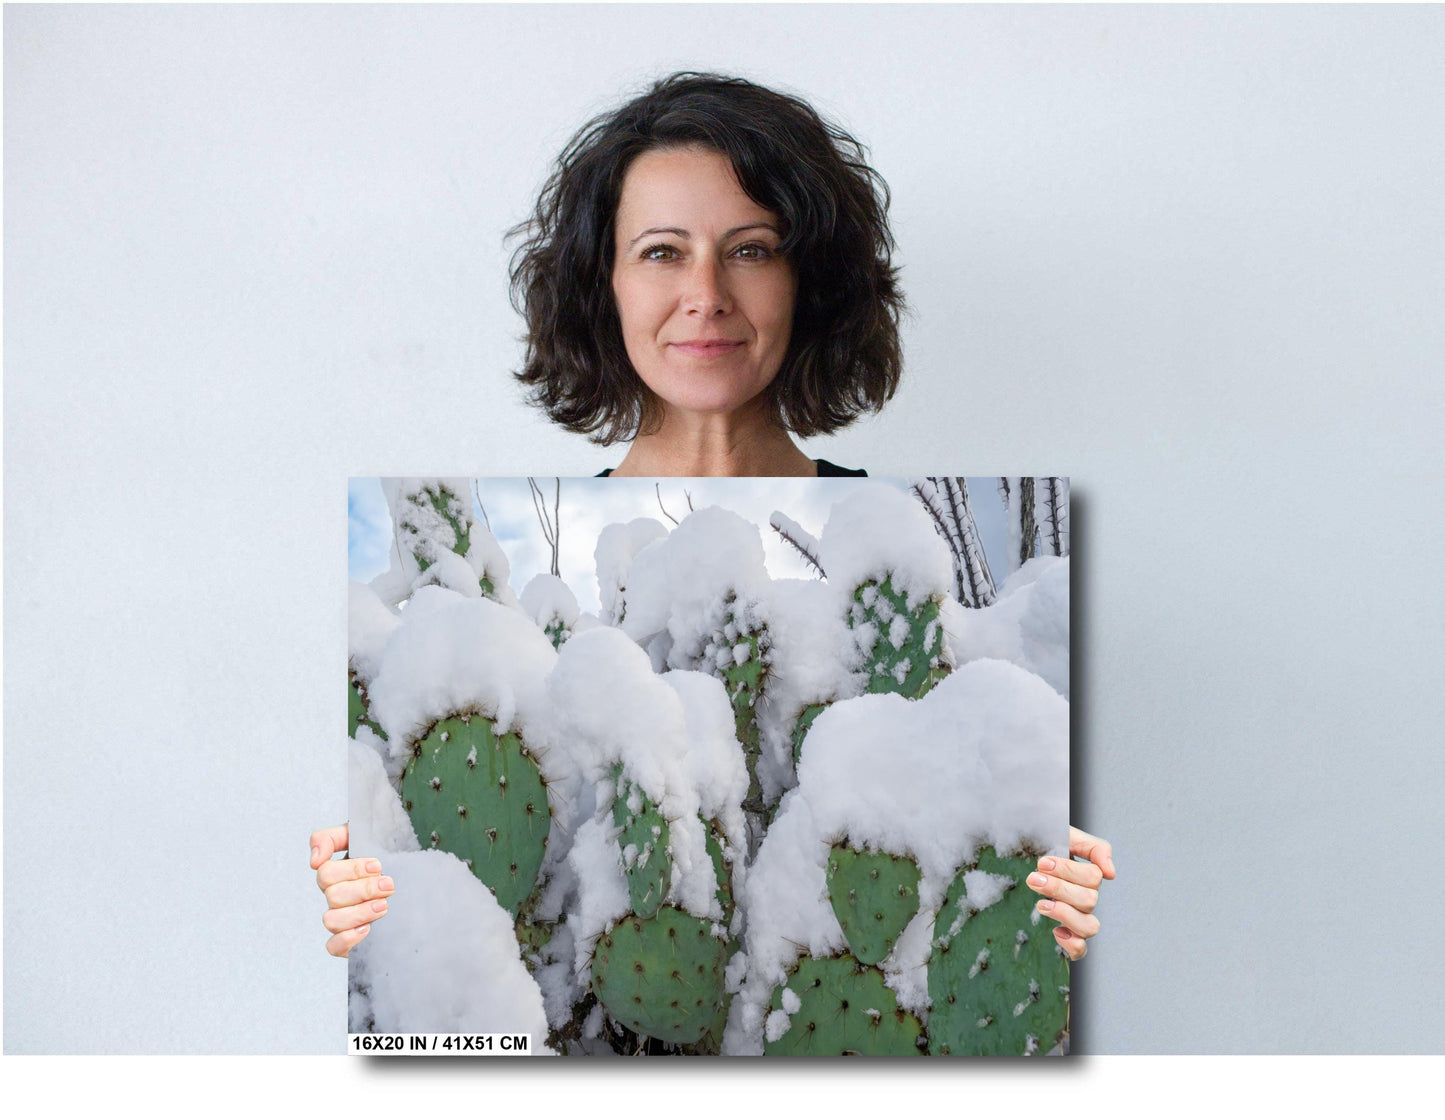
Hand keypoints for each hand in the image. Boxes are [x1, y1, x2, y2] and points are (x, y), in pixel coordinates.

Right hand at [311, 823, 394, 957]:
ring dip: (359, 912)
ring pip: (331, 920)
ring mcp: (342, 919)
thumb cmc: (389, 855)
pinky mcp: (350, 941)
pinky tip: (367, 929)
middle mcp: (336, 897)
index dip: (352, 870)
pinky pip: (333, 946)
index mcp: (337, 874)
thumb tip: (314, 860)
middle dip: (364, 889)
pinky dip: (347, 939)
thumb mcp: (364, 836)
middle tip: (389, 885)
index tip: (378, 866)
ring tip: (384, 906)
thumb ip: (331, 838)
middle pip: (333, 896)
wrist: (418, 883)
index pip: (326, 873)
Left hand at [1027, 826, 1114, 961]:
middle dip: (1059, 889)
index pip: (1093, 878)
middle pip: (1089, 901)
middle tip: (1033, 878)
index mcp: (1087, 876)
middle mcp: (1085, 898)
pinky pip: (1080, 949)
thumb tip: (1111, 873)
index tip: (1042, 863)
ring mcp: (1076, 917)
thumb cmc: (1041, 843)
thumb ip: (1094, 848)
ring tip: (1041, 905)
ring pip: (1089, 927)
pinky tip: (1056, 932)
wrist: (1017, 851)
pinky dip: (1072, 945)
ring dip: (1065, 915)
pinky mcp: (1065, 934)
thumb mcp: (1067, 835)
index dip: (1068, 871)